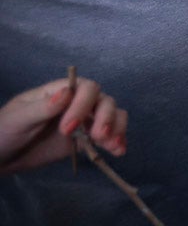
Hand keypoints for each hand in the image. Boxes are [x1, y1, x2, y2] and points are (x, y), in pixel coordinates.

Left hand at [0, 77, 126, 174]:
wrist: (0, 156)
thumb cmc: (4, 132)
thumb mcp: (18, 119)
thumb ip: (43, 107)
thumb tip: (68, 92)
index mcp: (61, 92)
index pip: (86, 88)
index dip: (83, 105)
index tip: (67, 129)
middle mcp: (76, 103)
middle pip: (104, 101)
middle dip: (105, 118)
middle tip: (97, 137)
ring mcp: (82, 121)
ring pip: (112, 115)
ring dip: (117, 128)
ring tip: (112, 146)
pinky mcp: (84, 140)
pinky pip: (108, 136)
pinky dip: (117, 141)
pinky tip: (118, 151)